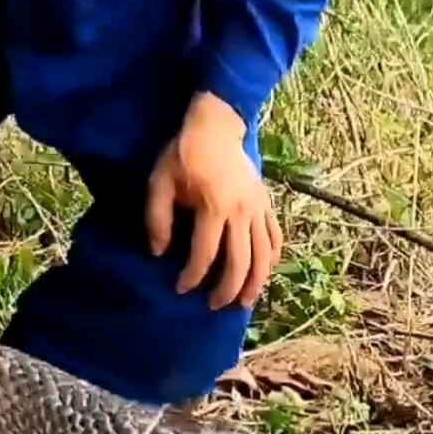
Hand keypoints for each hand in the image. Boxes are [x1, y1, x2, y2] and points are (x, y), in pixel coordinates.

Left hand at [145, 92, 281, 309]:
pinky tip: (265, 272)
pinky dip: (272, 257)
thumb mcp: (159, 183)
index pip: (205, 253)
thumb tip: (158, 253)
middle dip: (227, 288)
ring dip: (255, 281)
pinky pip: (275, 236)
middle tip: (213, 307)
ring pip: (264, 254)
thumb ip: (157, 219)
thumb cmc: (183, 155)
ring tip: (243, 302)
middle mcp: (242, 211)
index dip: (193, 276)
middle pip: (241, 261)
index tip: (180, 289)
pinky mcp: (267, 203)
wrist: (216, 126)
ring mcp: (259, 208)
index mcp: (215, 207)